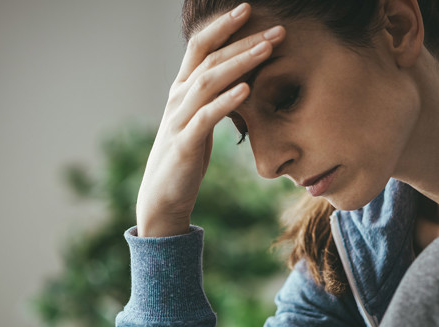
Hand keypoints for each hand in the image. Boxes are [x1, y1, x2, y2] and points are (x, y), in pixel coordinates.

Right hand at [136, 3, 285, 236]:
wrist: (163, 195)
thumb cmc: (186, 156)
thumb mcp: (200, 121)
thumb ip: (214, 98)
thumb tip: (242, 79)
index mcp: (182, 90)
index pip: (200, 47)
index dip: (223, 26)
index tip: (248, 9)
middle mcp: (178, 98)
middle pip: (209, 58)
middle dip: (243, 40)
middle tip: (276, 29)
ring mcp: (179, 119)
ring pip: (208, 81)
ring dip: (239, 63)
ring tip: (267, 49)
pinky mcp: (184, 144)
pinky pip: (206, 117)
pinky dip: (226, 101)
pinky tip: (246, 90)